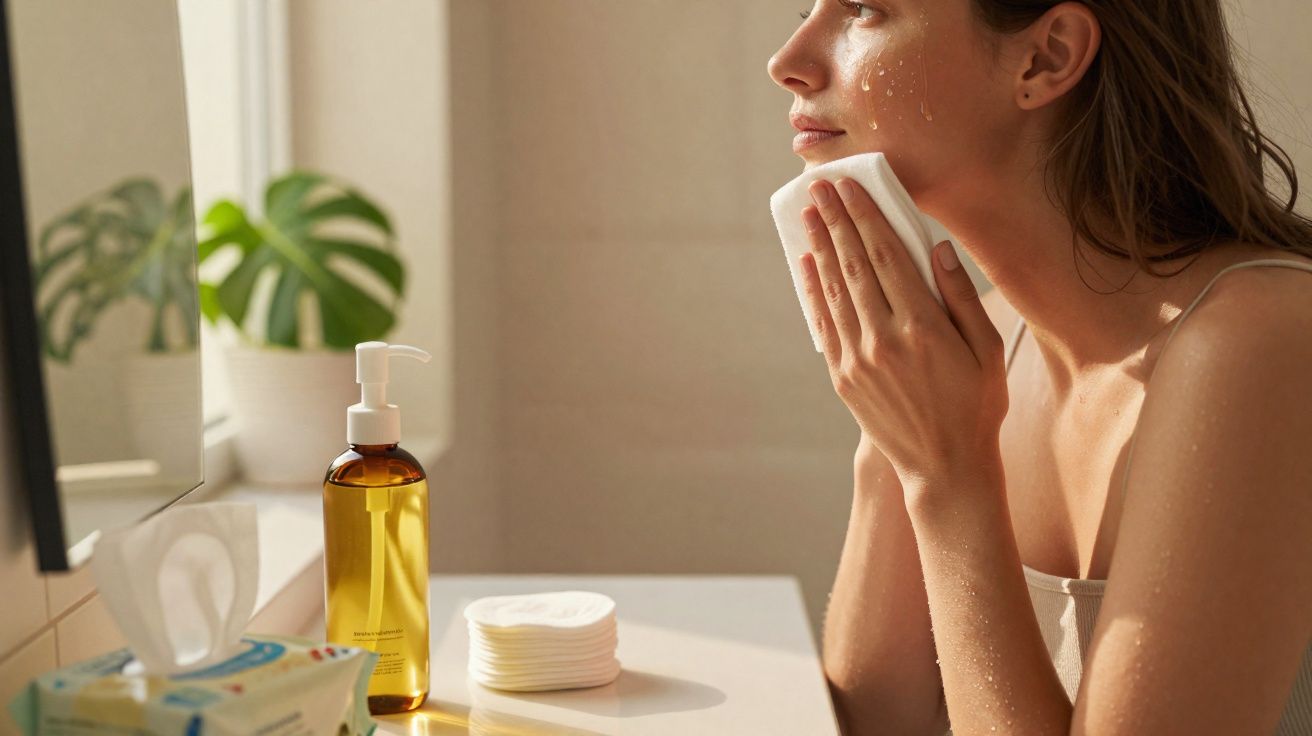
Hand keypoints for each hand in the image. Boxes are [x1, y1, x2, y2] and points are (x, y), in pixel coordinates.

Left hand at [798, 177, 1007, 486]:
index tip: (849, 186)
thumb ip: (961, 297)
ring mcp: (858, 359)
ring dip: (821, 247)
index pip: (886, 256)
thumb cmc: (976, 405)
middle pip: (853, 265)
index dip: (865, 216)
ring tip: (810, 214)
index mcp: (922, 327)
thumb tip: (936, 249)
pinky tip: (808, 263)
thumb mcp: (986, 350)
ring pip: (834, 290)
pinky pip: (824, 323)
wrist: (944, 467)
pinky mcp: (843, 377)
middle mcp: (884, 339)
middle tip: (819, 187)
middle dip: (835, 221)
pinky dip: (814, 290)